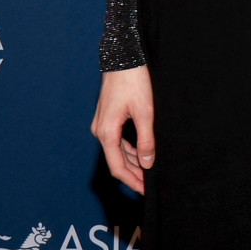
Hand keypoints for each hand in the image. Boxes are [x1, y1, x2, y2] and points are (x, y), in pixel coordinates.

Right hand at [92, 66, 155, 193]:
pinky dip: (129, 148)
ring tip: (149, 171)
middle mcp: (100, 131)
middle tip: (150, 185)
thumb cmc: (134, 82)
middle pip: (117, 161)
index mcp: (106, 133)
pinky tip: (142, 153)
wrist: (123, 58)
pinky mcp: (107, 117)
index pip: (118, 167)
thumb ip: (146, 139)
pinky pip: (117, 139)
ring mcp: (102, 124)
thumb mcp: (145, 112)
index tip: (145, 190)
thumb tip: (147, 162)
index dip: (132, 181)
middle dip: (134, 174)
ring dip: (133, 161)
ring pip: (117, 150)